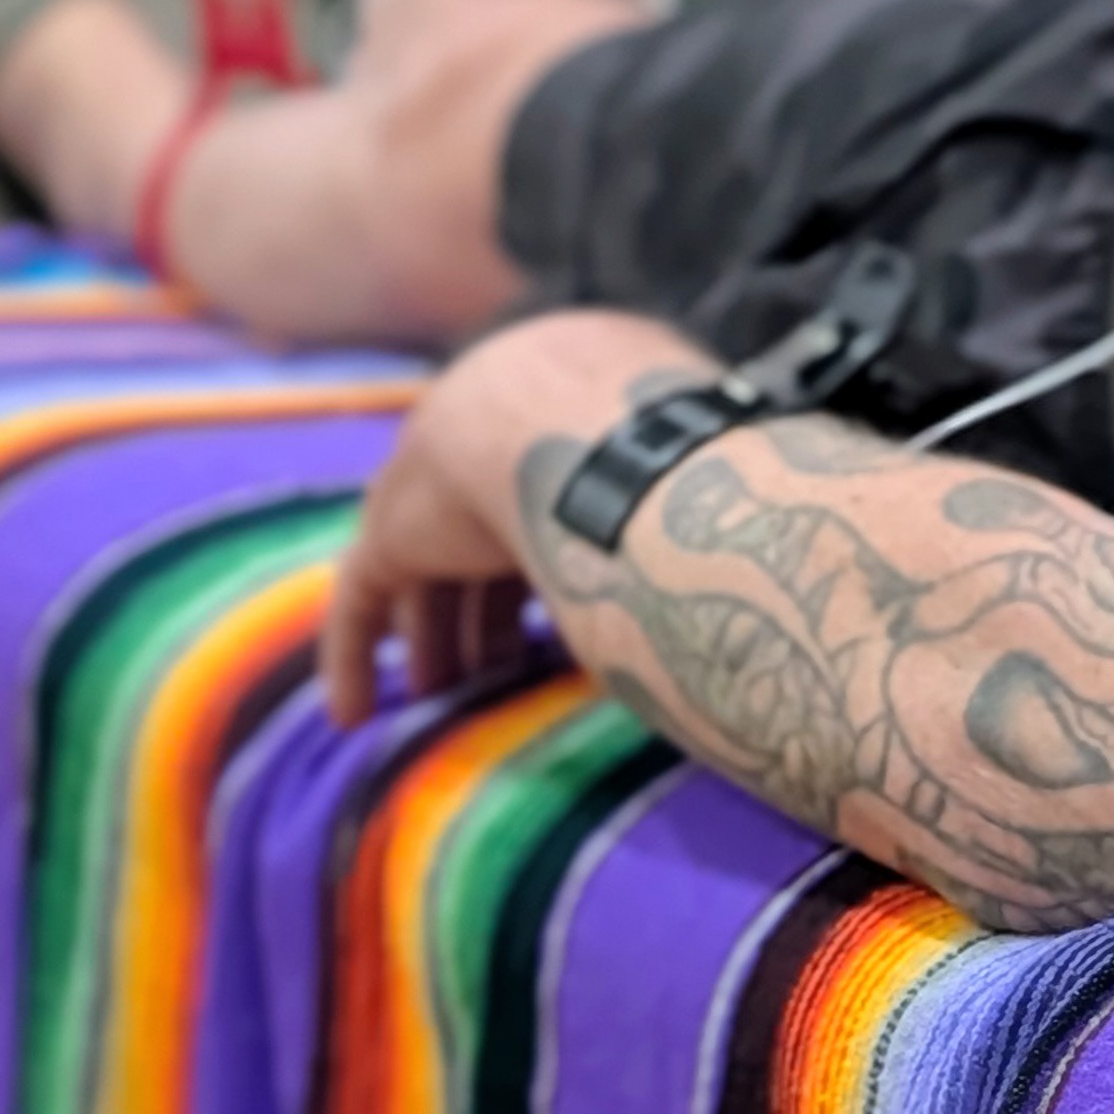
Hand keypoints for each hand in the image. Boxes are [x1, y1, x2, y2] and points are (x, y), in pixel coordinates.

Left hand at [319, 310, 697, 722]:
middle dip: (487, 607)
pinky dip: (353, 657)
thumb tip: (766, 531)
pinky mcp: (392, 528)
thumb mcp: (701, 452)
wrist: (584, 430)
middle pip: (484, 533)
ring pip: (427, 571)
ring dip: (435, 639)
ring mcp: (438, 475)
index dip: (556, 549)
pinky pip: (364, 601)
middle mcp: (494, 428)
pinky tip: (347, 716)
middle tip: (498, 669)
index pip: (552, 483)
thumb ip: (704, 484)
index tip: (568, 606)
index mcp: (569, 397)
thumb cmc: (674, 441)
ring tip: (445, 700)